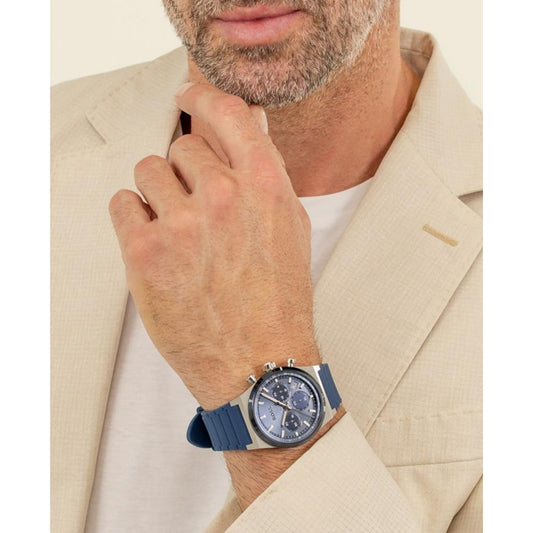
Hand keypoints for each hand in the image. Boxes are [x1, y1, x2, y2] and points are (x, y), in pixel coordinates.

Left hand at [109, 82, 319, 409]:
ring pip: (149, 170)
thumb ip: (264, 172)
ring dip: (159, 195)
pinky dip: (134, 219)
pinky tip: (157, 247)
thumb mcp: (289, 228)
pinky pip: (122, 202)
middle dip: (186, 172)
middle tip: (197, 212)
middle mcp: (223, 196)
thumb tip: (247, 124)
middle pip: (181, 145)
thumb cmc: (277, 299)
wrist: (257, 361)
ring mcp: (182, 224)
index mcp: (265, 186)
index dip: (202, 98)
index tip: (187, 97)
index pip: (225, 111)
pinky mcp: (145, 252)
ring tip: (179, 234)